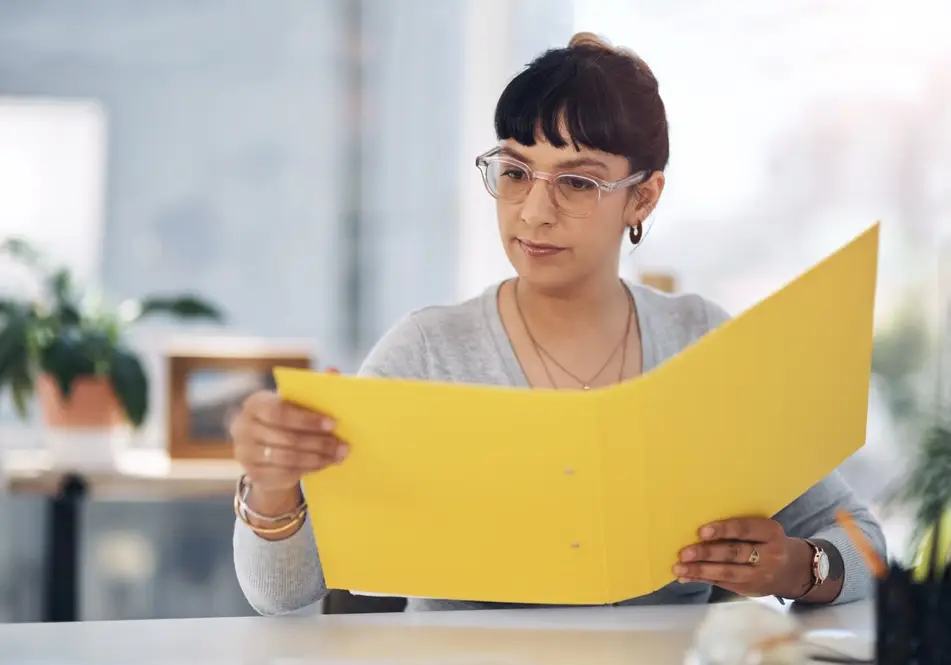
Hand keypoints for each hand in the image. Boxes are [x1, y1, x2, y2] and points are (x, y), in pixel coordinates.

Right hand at [230, 385, 348, 493]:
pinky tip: (324, 464)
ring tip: (338, 455)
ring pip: (287, 458)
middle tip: (343, 445)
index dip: (307, 420)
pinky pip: (285, 474)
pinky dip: (308, 469)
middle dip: (318, 442)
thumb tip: (333, 370)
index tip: (333, 423)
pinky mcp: (254, 474)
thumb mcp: (295, 403)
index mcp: (254, 403)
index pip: (279, 412)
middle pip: (286, 438)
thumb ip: (312, 388)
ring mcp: (245, 453)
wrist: (265, 450)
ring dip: (317, 458)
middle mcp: (243, 427)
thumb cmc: (285, 419)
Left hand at [673, 517, 813, 598]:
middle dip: (708, 553)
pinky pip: (722, 583)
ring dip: (700, 570)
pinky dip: (702, 579)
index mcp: (771, 533)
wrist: (792, 570)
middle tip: (685, 552)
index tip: (701, 531)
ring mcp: (760, 575)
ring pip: (728, 572)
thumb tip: (699, 527)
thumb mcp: (762, 530)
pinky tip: (685, 576)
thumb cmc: (767, 541)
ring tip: (679, 567)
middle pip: (736, 553)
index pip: (746, 529)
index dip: (724, 530)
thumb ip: (739, 528)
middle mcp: (769, 555)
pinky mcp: (749, 588)